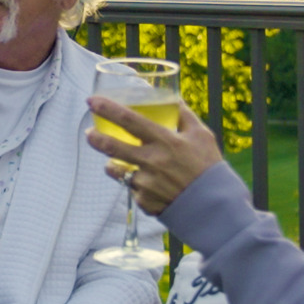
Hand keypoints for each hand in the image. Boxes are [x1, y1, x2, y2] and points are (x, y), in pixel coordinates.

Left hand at [84, 97, 223, 213]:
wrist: (214, 206)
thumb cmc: (209, 167)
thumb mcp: (201, 134)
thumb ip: (183, 114)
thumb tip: (171, 96)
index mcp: (166, 141)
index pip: (130, 120)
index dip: (107, 109)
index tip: (92, 101)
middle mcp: (152, 162)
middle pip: (112, 146)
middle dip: (95, 138)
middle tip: (89, 133)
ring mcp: (146, 183)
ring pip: (117, 170)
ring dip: (114, 165)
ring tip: (120, 162)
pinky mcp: (144, 201)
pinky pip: (133, 188)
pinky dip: (137, 184)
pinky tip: (153, 186)